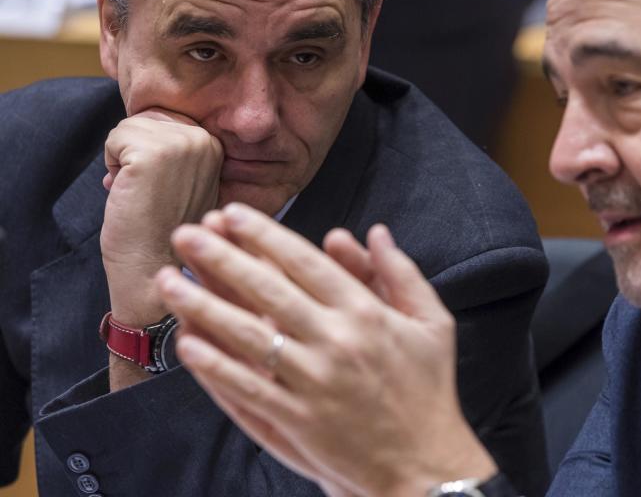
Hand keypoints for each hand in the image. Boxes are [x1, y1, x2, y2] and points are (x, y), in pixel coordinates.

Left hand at [101, 109, 222, 326]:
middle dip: (134, 149)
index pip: (164, 118)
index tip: (159, 183)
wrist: (155, 267)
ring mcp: (179, 146)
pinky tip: (127, 191)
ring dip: (121, 158)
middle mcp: (203, 140)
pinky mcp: (152, 156)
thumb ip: (178, 149)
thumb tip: (145, 118)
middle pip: (145, 118)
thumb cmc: (161, 227)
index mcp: (215, 144)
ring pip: (128, 127)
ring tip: (139, 191)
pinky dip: (111, 165)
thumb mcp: (185, 179)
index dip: (149, 149)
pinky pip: (114, 138)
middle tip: (146, 189)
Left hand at [157, 203, 495, 496]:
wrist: (427, 464)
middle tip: (185, 232)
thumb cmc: (430, 389)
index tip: (232, 214)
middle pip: (267, 290)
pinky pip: (247, 388)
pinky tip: (186, 343)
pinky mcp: (298, 420)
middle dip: (220, 256)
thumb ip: (402, 273)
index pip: (304, 262)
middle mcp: (337, 341)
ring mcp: (314, 382)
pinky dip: (215, 366)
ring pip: (247, 336)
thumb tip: (376, 231)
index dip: (264, 235)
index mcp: (367, 312)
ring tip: (168, 281)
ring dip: (202, 305)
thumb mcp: (434, 322)